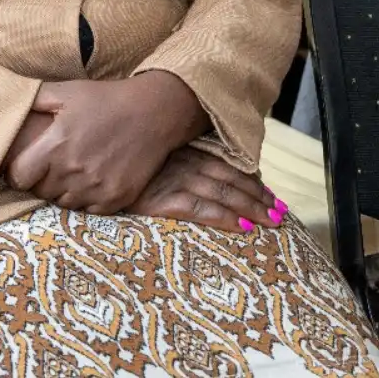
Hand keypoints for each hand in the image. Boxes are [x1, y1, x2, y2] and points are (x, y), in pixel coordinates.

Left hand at [5, 71, 207, 213]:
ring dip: (62, 191)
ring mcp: (97, 187)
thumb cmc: (104, 99)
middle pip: (41, 192)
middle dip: (41, 180)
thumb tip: (8, 104)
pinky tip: (91, 179)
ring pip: (64, 204)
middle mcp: (74, 170)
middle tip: (50, 164)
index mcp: (56, 144)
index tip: (24, 164)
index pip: (19, 177)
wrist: (152, 113)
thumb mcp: (66, 90)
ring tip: (71, 170)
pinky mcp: (117, 199)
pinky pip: (89, 211)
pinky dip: (86, 200)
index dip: (18, 171)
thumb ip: (34, 98)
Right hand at [132, 146, 285, 233]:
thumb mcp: (157, 159)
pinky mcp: (161, 200)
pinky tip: (242, 227)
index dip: (253, 182)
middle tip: (281, 214)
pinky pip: (200, 209)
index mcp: (185, 152)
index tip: (274, 197)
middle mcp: (183, 163)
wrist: (97, 175)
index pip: (228, 166)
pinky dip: (224, 217)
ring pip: (222, 193)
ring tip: (271, 221)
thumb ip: (183, 162)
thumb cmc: (128, 169)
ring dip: (250, 207)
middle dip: (258, 197)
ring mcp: (173, 180)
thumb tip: (217, 174)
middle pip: (230, 179)